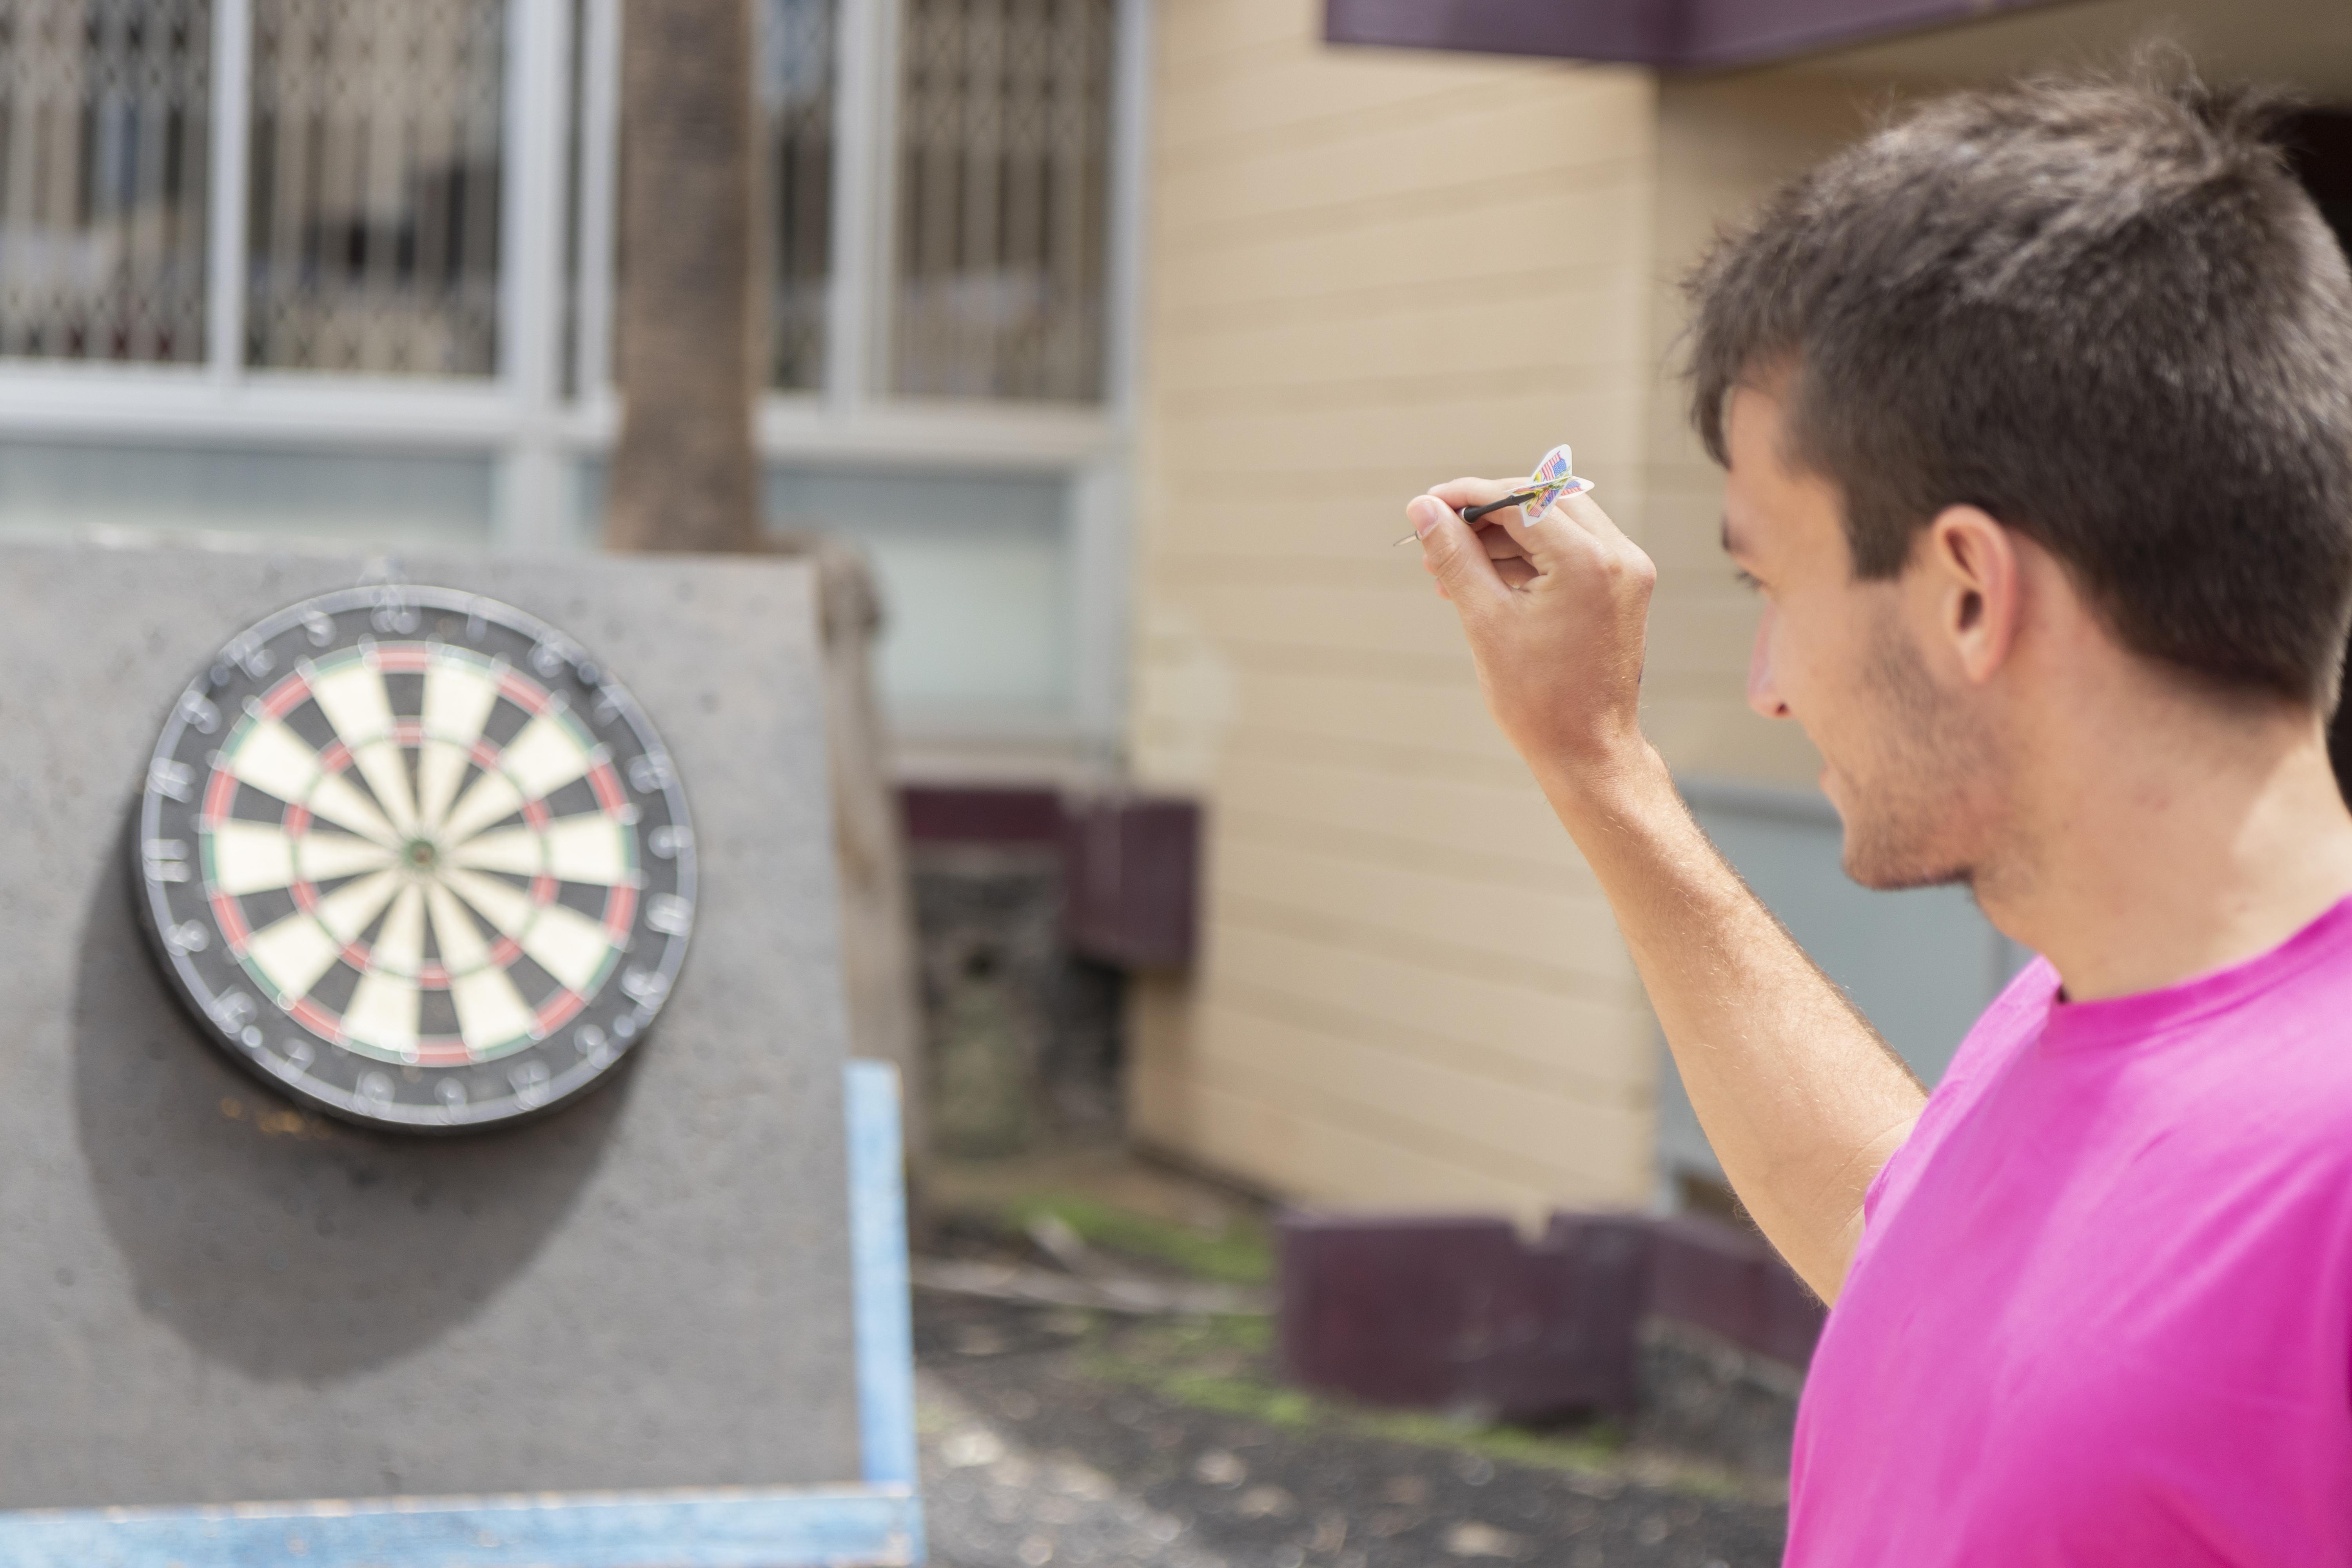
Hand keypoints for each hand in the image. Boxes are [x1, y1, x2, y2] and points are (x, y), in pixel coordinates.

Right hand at [1408, 480, 1657, 786]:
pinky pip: (1571, 550)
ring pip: (1557, 522)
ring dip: (1503, 536)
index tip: (1427, 505)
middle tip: (1439, 534)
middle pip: (1542, 500)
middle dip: (1486, 512)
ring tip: (1451, 566)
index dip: (1467, 496)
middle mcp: (1618, 556)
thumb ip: (1455, 556)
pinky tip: (1483, 579)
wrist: (1587, 751)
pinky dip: (1528, 556)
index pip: (1520, 499)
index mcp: (1588, 561)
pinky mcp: (1622, 588)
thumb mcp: (1485, 619)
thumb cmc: (1538, 698)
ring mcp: (1626, 571)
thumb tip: (1423, 511)